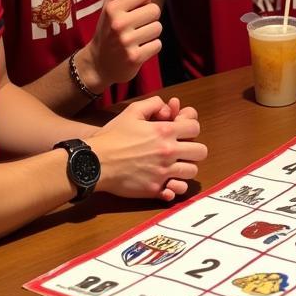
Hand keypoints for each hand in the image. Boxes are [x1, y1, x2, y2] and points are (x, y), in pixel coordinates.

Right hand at [81, 0, 162, 87]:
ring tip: (136, 40)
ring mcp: (126, 41)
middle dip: (148, 19)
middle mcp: (119, 23)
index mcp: (113, 8)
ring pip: (158, 28)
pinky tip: (138, 50)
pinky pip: (157, 45)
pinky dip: (151, 48)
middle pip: (155, 10)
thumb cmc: (106, 32)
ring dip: (150, 35)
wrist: (98, 65)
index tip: (132, 12)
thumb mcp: (108, 7)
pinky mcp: (135, 57)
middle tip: (135, 28)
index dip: (142, 3)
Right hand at [91, 95, 207, 202]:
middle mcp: (168, 152)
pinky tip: (168, 182)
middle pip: (201, 151)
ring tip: (174, 166)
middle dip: (193, 149)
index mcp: (165, 131)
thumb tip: (168, 106)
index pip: (195, 128)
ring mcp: (163, 172)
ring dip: (185, 167)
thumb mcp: (132, 112)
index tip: (181, 132)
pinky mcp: (155, 189)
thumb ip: (153, 104)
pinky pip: (178, 191)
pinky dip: (176, 187)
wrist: (95, 162)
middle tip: (182, 150)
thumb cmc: (113, 136)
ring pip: (192, 171)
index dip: (189, 128)